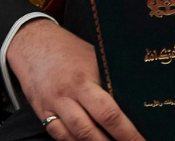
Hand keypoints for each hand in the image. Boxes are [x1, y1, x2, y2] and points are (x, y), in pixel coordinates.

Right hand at [6, 18, 144, 140]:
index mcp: (84, 79)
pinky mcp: (42, 114)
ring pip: (75, 137)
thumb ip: (110, 77)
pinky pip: (60, 136)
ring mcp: (53, 107)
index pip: (108, 112)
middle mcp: (67, 96)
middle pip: (91, 131)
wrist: (34, 44)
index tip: (140, 140)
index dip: (126, 132)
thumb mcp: (94, 57)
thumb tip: (136, 94)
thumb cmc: (70, 50)